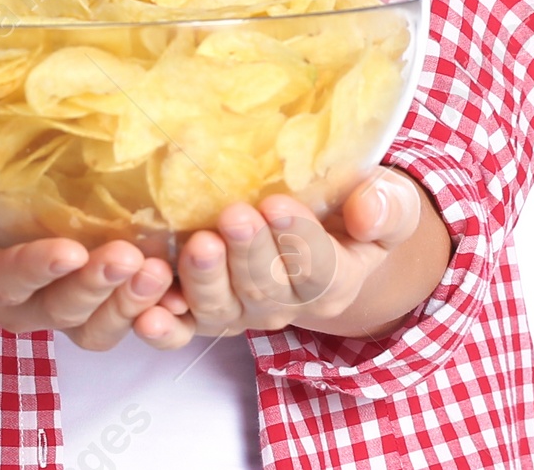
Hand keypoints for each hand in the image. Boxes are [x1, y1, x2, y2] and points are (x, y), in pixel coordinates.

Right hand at [0, 156, 177, 347]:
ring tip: (163, 270)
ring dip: (128, 302)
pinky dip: (147, 307)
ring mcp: (44, 298)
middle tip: (133, 258)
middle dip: (94, 288)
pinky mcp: (74, 286)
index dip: (33, 270)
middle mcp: (8, 299)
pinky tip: (179, 285)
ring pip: (90, 321)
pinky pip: (112, 312)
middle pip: (54, 309)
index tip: (69, 250)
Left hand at [130, 166, 426, 347]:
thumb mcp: (386, 202)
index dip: (297, 239)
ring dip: (204, 281)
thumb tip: (368, 208)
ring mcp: (241, 312)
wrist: (319, 236)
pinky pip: (183, 330)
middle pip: (265, 287)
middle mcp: (286, 305)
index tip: (277, 204)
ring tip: (196, 245)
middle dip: (248, 253)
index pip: (319, 267)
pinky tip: (147, 314)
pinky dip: (165, 328)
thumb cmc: (349, 209)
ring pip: (221, 309)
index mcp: (335, 279)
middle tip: (233, 216)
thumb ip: (386, 207)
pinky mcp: (203, 313)